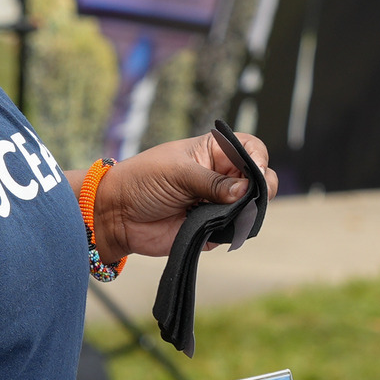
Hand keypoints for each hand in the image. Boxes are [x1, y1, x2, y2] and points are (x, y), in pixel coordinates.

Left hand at [94, 130, 275, 261]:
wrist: (117, 215)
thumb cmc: (142, 181)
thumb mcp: (177, 172)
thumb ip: (212, 181)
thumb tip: (245, 190)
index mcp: (214, 152)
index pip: (250, 149)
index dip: (258, 157)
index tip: (256, 170)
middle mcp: (222, 176)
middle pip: (260, 179)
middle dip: (262, 187)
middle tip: (250, 196)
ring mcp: (220, 203)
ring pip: (252, 207)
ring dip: (248, 210)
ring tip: (228, 213)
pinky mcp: (214, 229)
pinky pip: (235, 231)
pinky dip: (234, 230)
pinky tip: (220, 227)